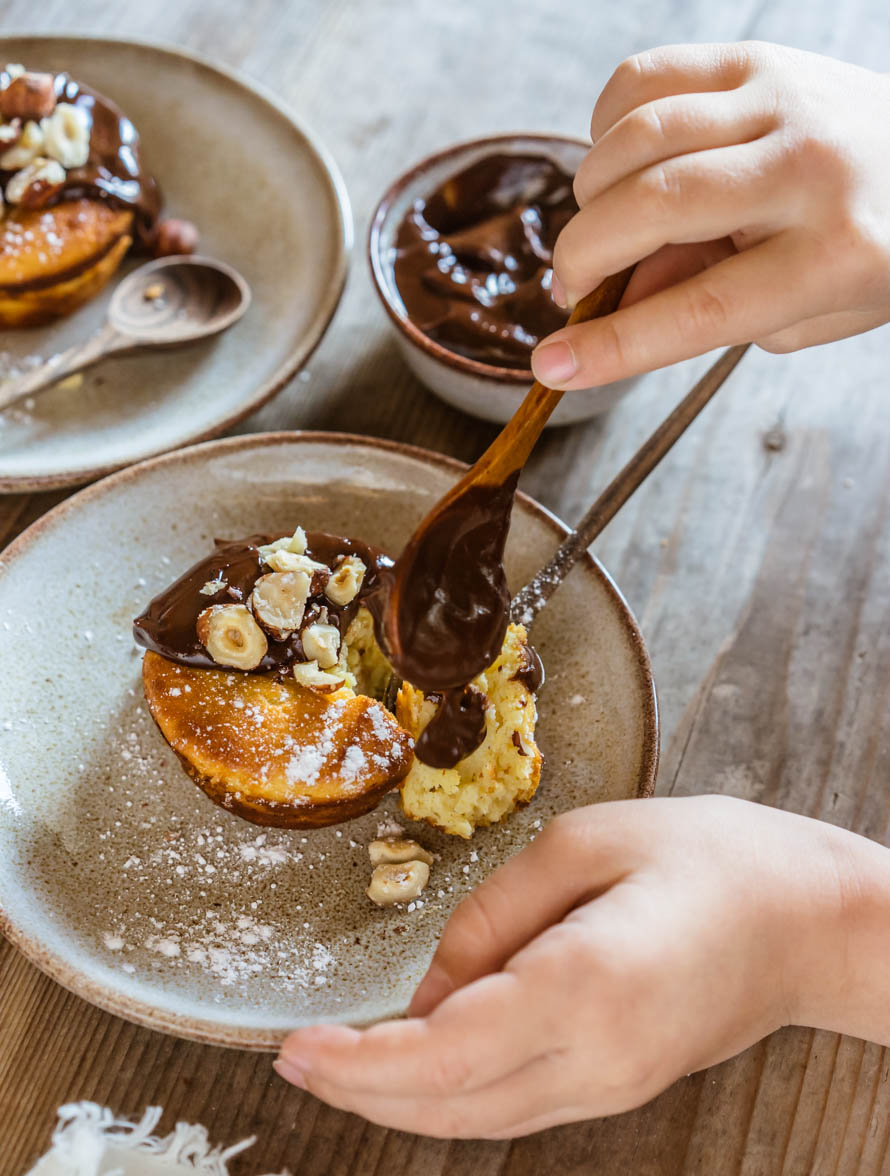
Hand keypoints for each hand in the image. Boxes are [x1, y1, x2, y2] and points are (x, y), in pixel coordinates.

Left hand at [274, 795, 889, 1137]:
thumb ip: (494, 913)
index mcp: (586, 987)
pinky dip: (448, 1090)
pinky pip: (511, 1104)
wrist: (807, 921)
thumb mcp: (587, 842)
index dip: (358, 1065)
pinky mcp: (616, 1085)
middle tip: (294, 1059)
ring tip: (335, 1062)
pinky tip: (416, 1058)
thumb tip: (429, 988)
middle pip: (448, 1104)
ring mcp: (610, 1087)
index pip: (445, 1054)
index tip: (294, 1051)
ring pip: (475, 1117)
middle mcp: (594, 1060)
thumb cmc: (707, 858)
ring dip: (396, 1098)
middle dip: (359, 1091)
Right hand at [531, 42, 889, 389]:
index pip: (701, 310)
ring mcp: (781, 100)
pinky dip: (606, 126)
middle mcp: (809, 168)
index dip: (614, 345)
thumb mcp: (805, 312)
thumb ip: (712, 314)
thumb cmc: (868, 248)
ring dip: (591, 192)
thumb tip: (614, 303)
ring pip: (639, 135)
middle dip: (585, 254)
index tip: (553, 365)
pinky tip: (619, 163)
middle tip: (572, 287)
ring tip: (602, 225)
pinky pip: (645, 78)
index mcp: (835, 255)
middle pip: (656, 205)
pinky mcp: (755, 58)